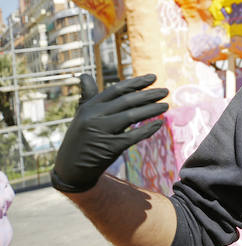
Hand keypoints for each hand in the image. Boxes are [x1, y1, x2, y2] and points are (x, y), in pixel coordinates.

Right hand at [51, 74, 168, 192]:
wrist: (70, 169)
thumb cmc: (80, 139)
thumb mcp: (81, 116)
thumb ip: (88, 96)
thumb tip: (85, 75)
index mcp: (88, 107)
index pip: (116, 90)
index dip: (136, 82)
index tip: (154, 77)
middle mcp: (93, 117)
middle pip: (127, 101)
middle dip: (149, 95)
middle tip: (166, 91)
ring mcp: (101, 132)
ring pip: (132, 116)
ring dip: (152, 110)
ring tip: (166, 106)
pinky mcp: (110, 148)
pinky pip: (133, 136)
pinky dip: (148, 129)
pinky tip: (159, 124)